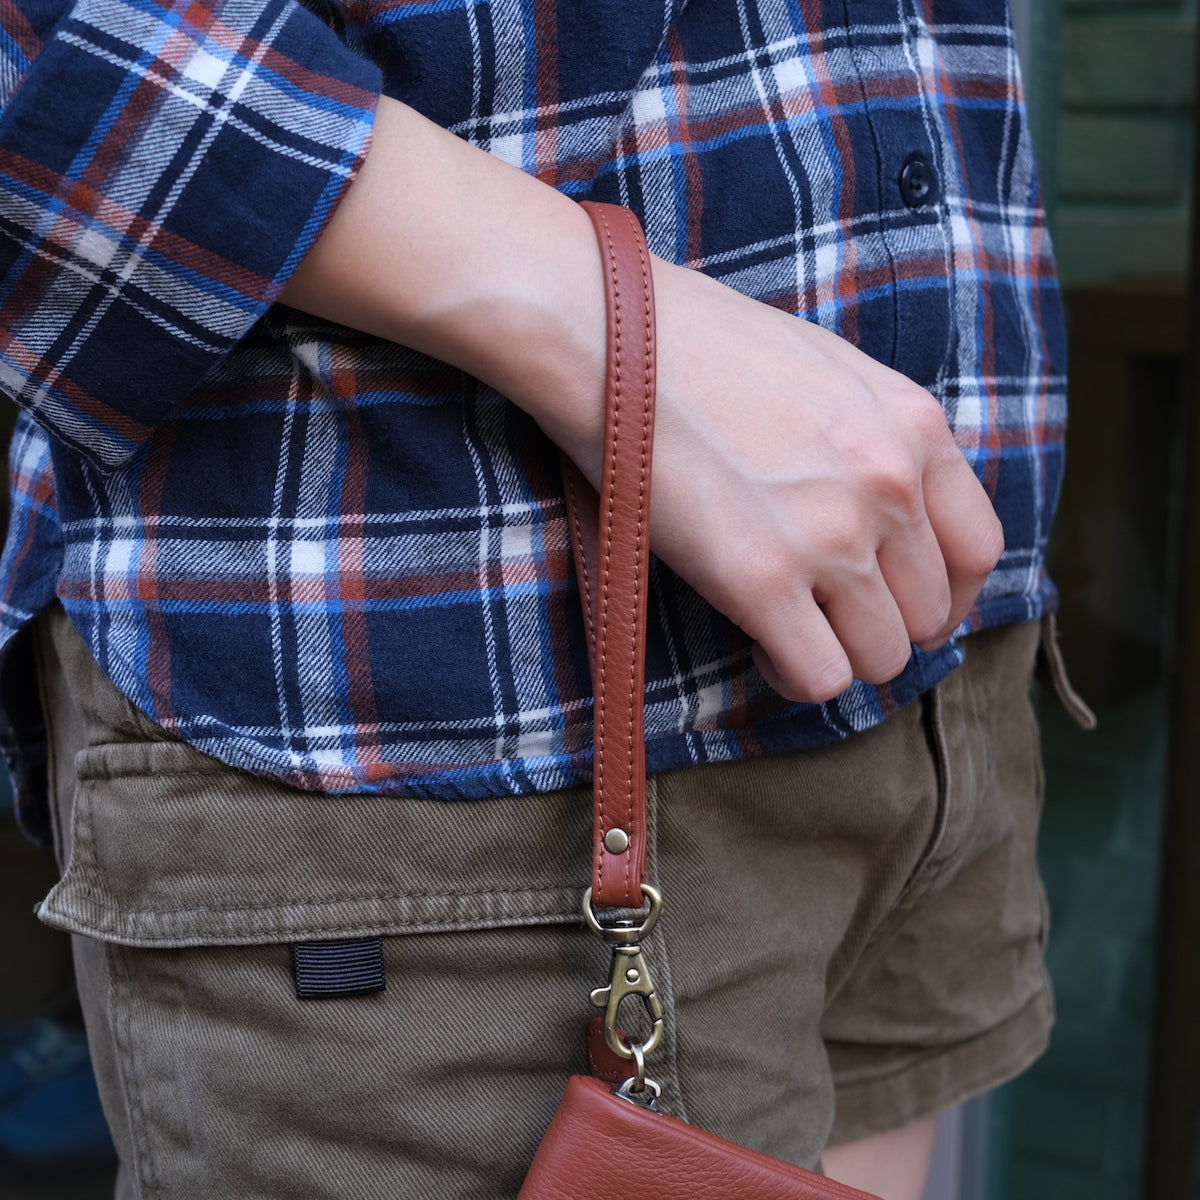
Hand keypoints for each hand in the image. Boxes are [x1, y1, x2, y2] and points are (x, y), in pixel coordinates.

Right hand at [635, 259, 1002, 702]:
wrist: (605, 333)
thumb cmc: (696, 343)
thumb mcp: (824, 367)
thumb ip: (875, 434)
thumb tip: (884, 507)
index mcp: (913, 425)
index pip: (979, 549)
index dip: (946, 594)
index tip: (900, 602)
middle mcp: (888, 483)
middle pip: (931, 615)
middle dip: (880, 628)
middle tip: (827, 618)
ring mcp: (828, 534)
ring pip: (881, 657)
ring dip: (838, 656)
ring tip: (787, 629)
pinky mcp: (759, 578)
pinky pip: (819, 676)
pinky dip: (794, 676)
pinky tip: (759, 642)